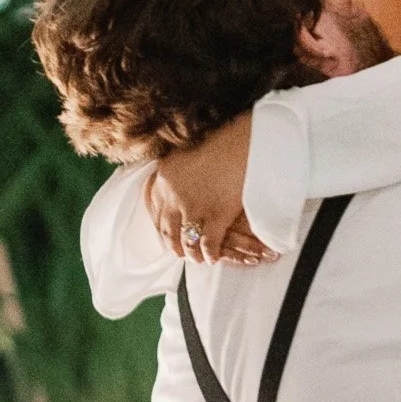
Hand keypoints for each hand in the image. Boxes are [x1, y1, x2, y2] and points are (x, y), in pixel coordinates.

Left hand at [151, 115, 267, 263]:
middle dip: (174, 245)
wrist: (245, 143)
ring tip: (197, 258)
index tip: (165, 233)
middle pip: (167, 229)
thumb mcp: (186, 155)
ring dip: (192, 253)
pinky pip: (208, 244)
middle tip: (179, 252)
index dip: (161, 225)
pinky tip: (213, 258)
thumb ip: (175, 173)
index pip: (154, 209)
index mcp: (164, 177)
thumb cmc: (222, 144)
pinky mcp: (216, 217)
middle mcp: (173, 194)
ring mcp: (194, 207)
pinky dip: (210, 254)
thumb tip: (171, 186)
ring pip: (187, 240)